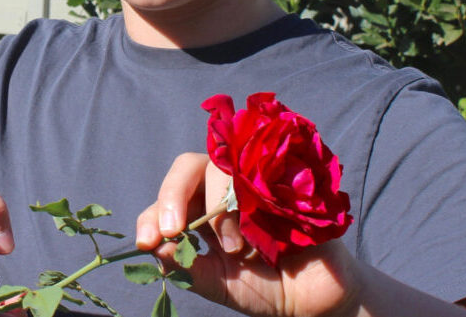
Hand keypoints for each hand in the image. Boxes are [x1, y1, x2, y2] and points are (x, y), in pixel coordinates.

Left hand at [135, 153, 360, 316]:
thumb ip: (188, 267)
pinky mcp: (284, 178)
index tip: (148, 239)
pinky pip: (263, 167)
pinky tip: (263, 223)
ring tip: (238, 249)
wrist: (316, 299)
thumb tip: (155, 248)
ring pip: (221, 166)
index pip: (166, 198)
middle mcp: (222, 190)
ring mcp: (254, 180)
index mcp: (200, 211)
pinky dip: (254, 192)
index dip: (152, 212)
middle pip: (188, 166)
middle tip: (174, 228)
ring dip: (221, 209)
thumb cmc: (265, 288)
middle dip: (173, 194)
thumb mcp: (219, 284)